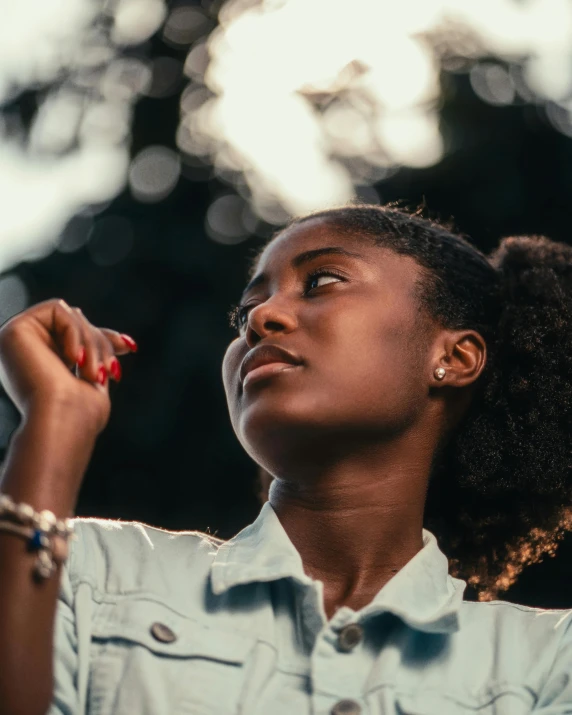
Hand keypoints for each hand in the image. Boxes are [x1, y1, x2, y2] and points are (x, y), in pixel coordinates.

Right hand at [0, 299, 136, 434]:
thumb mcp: (96, 377)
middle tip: (106, 371)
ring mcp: (17, 340)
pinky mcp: (14, 330)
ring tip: (93, 372)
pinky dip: (75, 331)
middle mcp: (25, 350)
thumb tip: (123, 341)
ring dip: (92, 342)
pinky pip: (57, 309)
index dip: (104, 338)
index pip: (78, 335)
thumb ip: (100, 357)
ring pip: (71, 315)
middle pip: (77, 323)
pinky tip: (73, 359)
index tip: (129, 348)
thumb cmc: (80, 413)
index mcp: (40, 363)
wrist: (62, 422)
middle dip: (101, 344)